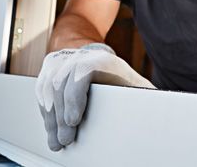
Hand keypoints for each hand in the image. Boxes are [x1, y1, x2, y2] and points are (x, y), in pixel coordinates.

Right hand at [35, 43, 154, 150]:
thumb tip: (155, 120)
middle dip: (60, 117)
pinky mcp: (53, 63)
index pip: (83, 72)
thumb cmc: (125, 82)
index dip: (75, 96)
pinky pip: (42, 84)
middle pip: (63, 83)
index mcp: (106, 61)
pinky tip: (49, 124)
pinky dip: (44, 107)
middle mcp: (82, 55)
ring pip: (49, 85)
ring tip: (56, 139)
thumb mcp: (138, 91)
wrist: (106, 61)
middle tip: (64, 141)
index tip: (74, 121)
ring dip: (50, 116)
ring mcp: (66, 57)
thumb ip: (144, 101)